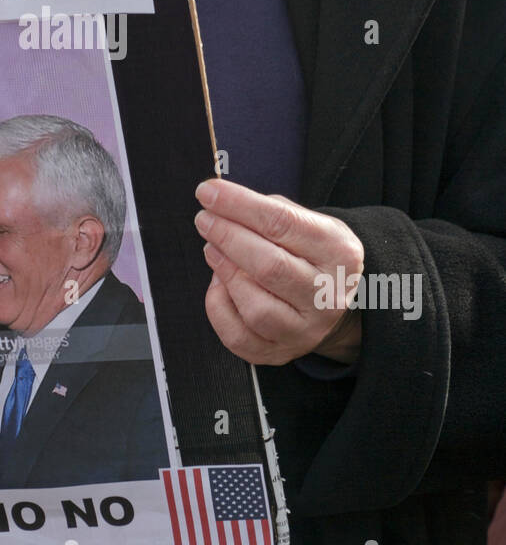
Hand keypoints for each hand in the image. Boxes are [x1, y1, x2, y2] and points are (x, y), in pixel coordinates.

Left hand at [194, 179, 363, 365]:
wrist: (330, 301)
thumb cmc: (310, 254)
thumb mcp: (308, 223)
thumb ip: (270, 211)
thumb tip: (221, 202)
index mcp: (339, 254)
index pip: (283, 223)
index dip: (239, 205)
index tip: (208, 192)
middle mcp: (327, 296)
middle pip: (269, 266)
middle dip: (228, 237)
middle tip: (205, 219)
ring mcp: (305, 330)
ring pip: (255, 307)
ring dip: (225, 272)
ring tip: (212, 250)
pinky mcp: (279, 353)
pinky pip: (238, 336)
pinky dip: (218, 307)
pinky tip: (219, 283)